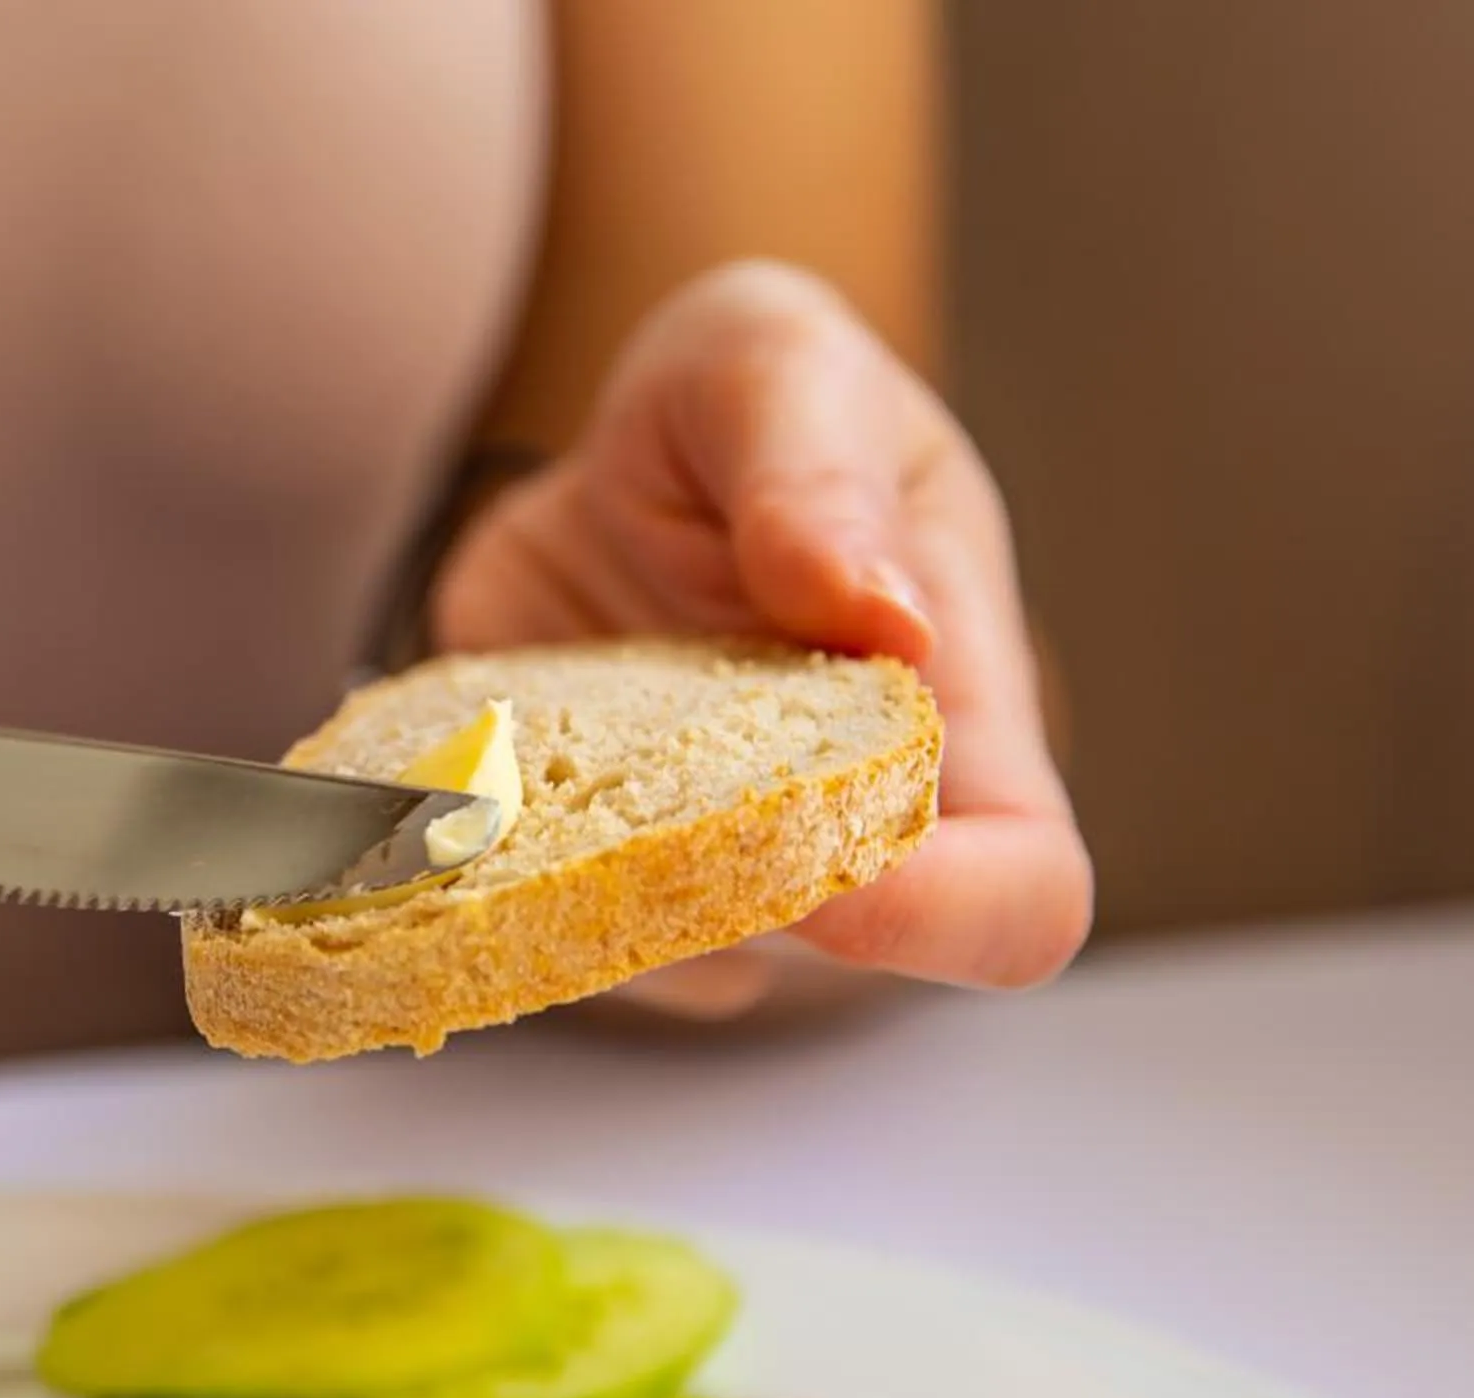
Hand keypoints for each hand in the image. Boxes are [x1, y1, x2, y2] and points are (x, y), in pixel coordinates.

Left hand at [433, 261, 1090, 1015]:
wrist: (606, 467)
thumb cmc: (746, 415)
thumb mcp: (771, 362)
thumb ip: (818, 470)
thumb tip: (882, 616)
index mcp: (960, 726)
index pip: (1019, 903)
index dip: (943, 917)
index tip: (827, 860)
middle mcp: (842, 833)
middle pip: (807, 956)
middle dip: (695, 881)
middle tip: (600, 746)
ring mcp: (703, 877)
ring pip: (640, 959)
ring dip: (560, 870)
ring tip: (514, 719)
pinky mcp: (574, 877)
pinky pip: (515, 928)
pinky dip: (470, 861)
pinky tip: (454, 758)